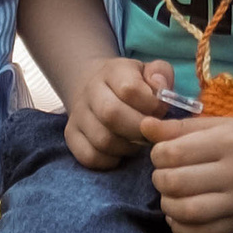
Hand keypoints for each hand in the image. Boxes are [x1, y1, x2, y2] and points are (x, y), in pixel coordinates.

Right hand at [63, 55, 178, 171]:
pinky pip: (89, 157)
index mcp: (113, 71)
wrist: (97, 88)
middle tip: (151, 134)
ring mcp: (78, 114)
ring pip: (102, 140)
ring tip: (137, 142)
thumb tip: (159, 87)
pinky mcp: (71, 135)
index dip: (150, 105)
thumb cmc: (132, 84)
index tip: (160, 111)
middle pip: (111, 114)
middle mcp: (91, 90)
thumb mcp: (149, 71)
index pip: (129, 89)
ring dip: (127, 147)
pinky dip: (109, 160)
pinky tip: (120, 152)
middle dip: (139, 130)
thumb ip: (161, 74)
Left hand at [148, 110, 232, 232]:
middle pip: (177, 183)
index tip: (161, 154)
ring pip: (188, 211)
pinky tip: (178, 216)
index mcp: (227, 141)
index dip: (157, 155)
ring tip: (170, 195)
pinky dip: (181, 229)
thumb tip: (144, 126)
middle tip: (163, 175)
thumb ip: (179, 128)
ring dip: (168, 204)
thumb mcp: (216, 124)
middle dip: (159, 179)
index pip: (174, 153)